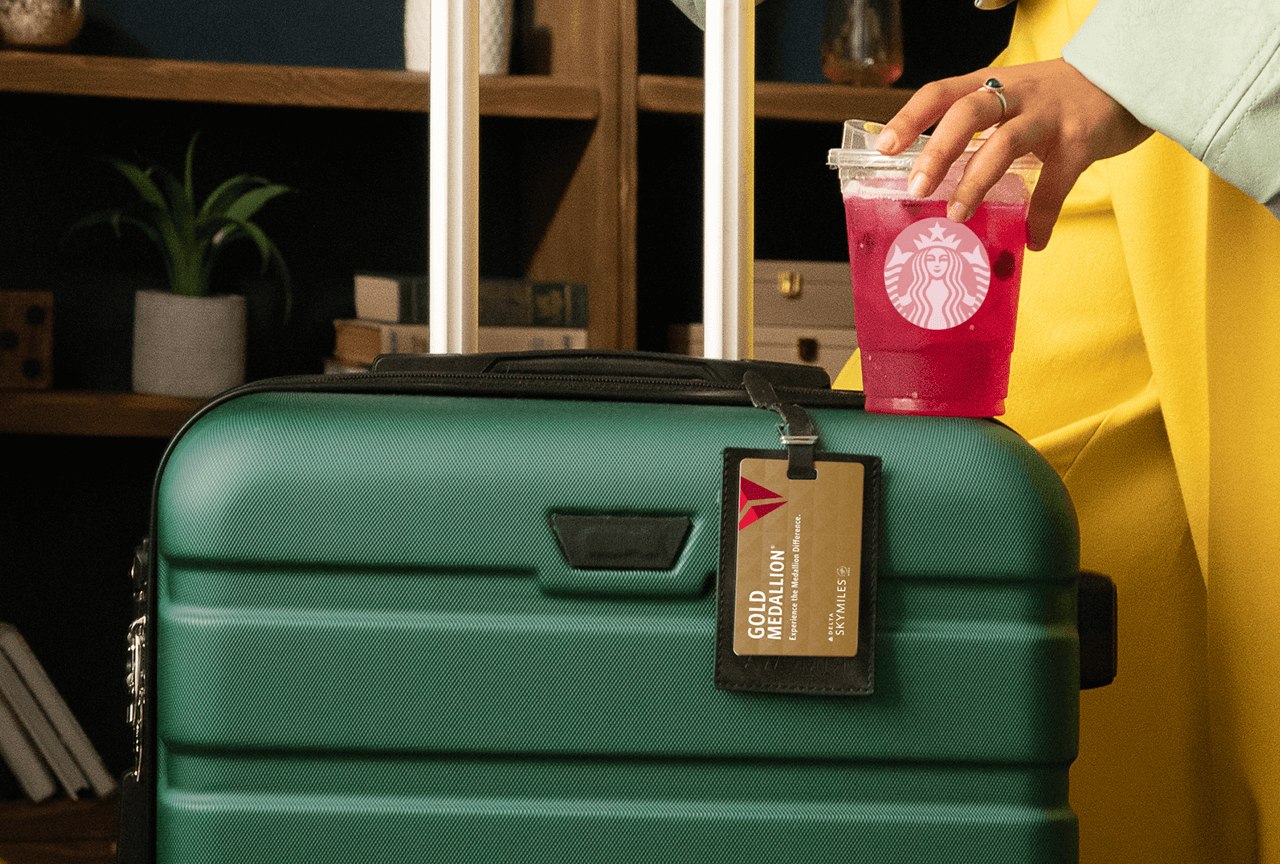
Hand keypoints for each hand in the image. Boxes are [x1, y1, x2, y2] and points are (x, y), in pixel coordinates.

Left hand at [877, 58, 1153, 250]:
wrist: (1129, 77)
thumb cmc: (1059, 97)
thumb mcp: (1014, 97)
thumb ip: (980, 128)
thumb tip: (937, 176)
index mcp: (992, 84)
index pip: (941, 92)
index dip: (910, 117)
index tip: (884, 146)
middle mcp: (1017, 93)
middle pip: (967, 113)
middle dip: (937, 150)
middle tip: (916, 186)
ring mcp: (1049, 115)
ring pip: (1004, 142)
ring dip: (976, 182)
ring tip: (957, 215)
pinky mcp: (1081, 139)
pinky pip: (1056, 183)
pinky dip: (1042, 215)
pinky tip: (1033, 240)